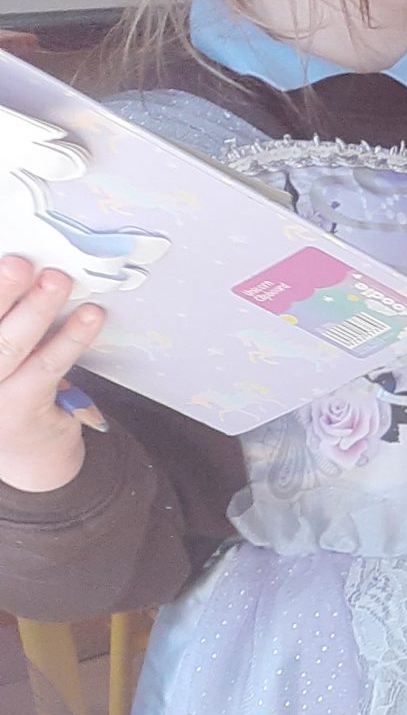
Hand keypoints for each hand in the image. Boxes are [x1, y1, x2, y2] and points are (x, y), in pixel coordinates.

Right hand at [0, 257, 105, 494]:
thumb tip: (20, 272)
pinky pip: (49, 366)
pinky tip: (89, 317)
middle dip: (1, 290)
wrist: (28, 458)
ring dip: (38, 308)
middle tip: (20, 262)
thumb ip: (2, 325)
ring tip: (58, 280)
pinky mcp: (19, 409)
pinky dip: (72, 337)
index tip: (2, 256)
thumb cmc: (6, 392)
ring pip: (13, 344)